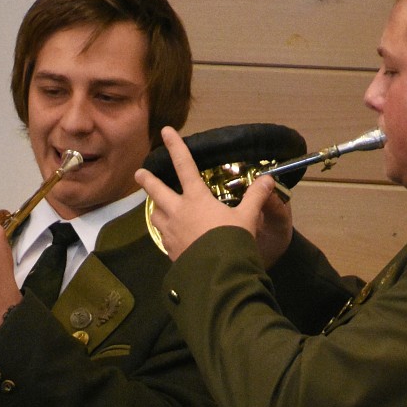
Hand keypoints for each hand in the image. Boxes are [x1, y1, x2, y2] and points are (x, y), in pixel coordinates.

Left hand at [135, 126, 290, 266]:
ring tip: (157, 207)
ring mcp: (171, 232)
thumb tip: (268, 179)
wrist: (217, 275)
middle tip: (139, 173)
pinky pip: (163, 236)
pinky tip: (170, 234)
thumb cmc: (232, 241)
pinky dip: (165, 231)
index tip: (165, 131)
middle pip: (157, 191)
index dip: (175, 146)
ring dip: (155, 208)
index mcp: (196, 198)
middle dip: (147, 180)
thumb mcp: (247, 217)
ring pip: (156, 215)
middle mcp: (178, 212)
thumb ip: (255, 196)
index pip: (184, 165)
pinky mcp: (170, 251)